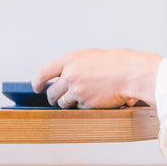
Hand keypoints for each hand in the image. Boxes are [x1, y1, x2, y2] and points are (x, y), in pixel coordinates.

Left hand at [31, 48, 160, 108]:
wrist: (130, 73)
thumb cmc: (114, 63)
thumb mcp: (89, 56)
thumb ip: (73, 65)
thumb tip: (61, 75)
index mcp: (69, 60)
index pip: (43, 73)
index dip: (37, 82)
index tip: (36, 87)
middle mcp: (70, 75)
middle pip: (52, 92)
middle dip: (54, 98)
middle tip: (58, 99)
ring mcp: (78, 90)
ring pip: (64, 103)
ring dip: (68, 103)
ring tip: (80, 98)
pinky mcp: (86, 103)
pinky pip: (78, 108)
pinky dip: (83, 107)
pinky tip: (93, 99)